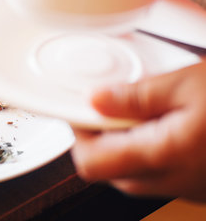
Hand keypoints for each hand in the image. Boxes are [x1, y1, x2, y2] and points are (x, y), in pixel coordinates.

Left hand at [71, 61, 205, 201]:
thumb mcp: (189, 84)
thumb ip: (137, 96)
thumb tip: (95, 100)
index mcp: (164, 156)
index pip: (91, 161)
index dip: (78, 132)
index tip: (80, 106)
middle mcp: (174, 180)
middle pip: (108, 169)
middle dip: (99, 136)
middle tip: (109, 103)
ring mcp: (188, 187)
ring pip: (132, 173)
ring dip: (123, 144)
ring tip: (140, 109)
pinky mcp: (200, 185)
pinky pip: (158, 174)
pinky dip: (148, 151)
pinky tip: (163, 124)